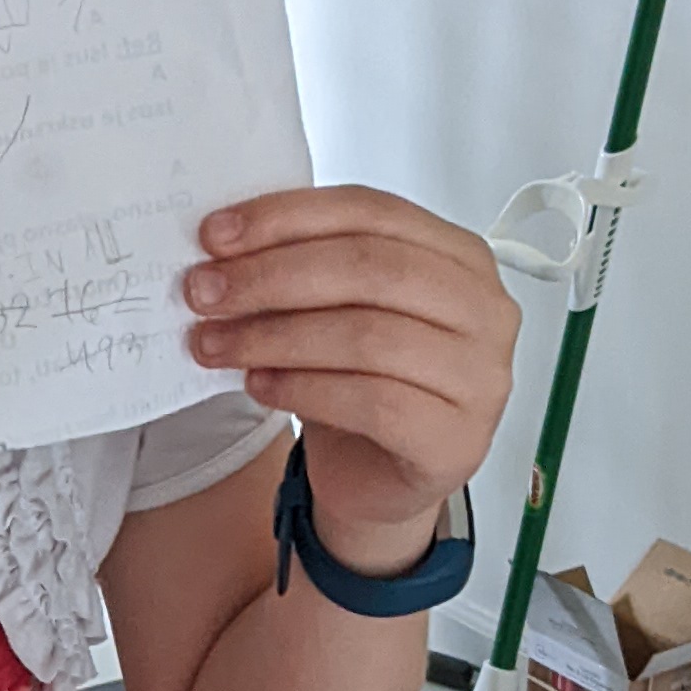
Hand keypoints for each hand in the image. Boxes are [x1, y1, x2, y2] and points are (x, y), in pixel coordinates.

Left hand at [183, 184, 518, 569]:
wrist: (376, 479)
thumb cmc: (360, 383)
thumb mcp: (334, 309)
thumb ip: (302, 268)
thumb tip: (223, 248)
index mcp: (459, 256)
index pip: (371, 211)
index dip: (287, 218)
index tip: (216, 235)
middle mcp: (484, 310)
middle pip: (370, 269)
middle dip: (272, 277)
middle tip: (205, 291)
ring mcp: (481, 377)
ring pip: (367, 336)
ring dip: (275, 337)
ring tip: (216, 344)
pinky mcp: (456, 439)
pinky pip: (371, 402)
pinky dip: (303, 389)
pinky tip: (259, 385)